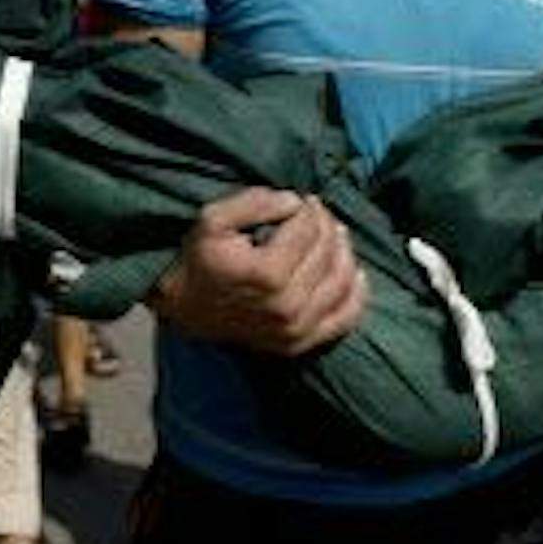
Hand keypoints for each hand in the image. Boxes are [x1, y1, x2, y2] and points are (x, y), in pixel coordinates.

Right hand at [150, 189, 366, 355]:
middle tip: (314, 212)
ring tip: (331, 234)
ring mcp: (297, 329)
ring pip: (343, 279)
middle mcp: (288, 306)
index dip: (307, 207)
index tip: (298, 201)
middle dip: (325, 223)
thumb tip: (295, 202)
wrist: (186, 308)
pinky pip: (346, 317)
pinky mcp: (301, 342)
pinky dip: (356, 292)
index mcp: (268, 274)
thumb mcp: (213, 219)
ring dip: (343, 249)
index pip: (309, 228)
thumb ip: (255, 202)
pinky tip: (355, 272)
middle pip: (328, 250)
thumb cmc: (200, 259)